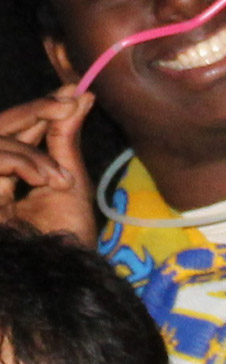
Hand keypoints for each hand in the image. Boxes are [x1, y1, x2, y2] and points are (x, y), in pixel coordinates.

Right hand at [0, 87, 95, 244]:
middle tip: (68, 102)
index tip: (74, 92)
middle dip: (36, 111)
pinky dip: (20, 162)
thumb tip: (79, 97)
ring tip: (58, 177)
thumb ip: (64, 140)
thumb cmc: (68, 235)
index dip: (42, 108)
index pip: (17, 131)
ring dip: (32, 152)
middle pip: (1, 127)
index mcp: (9, 174)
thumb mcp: (69, 181)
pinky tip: (44, 179)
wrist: (61, 272)